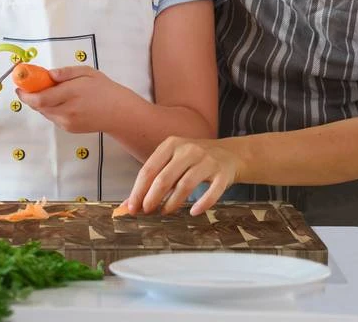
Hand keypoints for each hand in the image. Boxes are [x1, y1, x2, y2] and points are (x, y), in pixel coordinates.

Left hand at [16, 66, 126, 133]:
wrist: (119, 112)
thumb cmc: (104, 89)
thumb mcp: (87, 72)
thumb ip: (66, 73)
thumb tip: (49, 75)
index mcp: (71, 94)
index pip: (40, 98)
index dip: (26, 94)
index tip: (19, 86)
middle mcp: (66, 111)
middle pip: (39, 107)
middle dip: (31, 97)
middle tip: (30, 86)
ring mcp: (67, 123)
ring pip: (45, 113)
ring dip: (41, 103)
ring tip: (50, 92)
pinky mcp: (69, 129)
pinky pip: (53, 118)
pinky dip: (51, 109)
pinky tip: (61, 101)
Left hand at [126, 136, 243, 215]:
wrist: (229, 153)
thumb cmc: (194, 160)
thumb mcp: (173, 161)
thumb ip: (153, 179)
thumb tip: (128, 205)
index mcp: (172, 144)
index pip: (149, 169)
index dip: (138, 190)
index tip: (131, 207)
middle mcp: (189, 149)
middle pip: (165, 177)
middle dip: (152, 198)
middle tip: (146, 212)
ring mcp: (207, 160)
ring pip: (186, 184)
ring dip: (172, 202)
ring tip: (165, 212)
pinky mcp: (222, 173)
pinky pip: (212, 191)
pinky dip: (203, 203)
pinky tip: (194, 212)